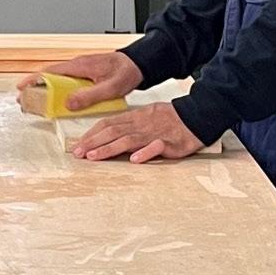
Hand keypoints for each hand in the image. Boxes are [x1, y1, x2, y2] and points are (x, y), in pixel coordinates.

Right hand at [17, 52, 143, 110]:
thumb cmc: (126, 72)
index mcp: (79, 66)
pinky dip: (58, 88)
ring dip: (46, 88)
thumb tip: (68, 103)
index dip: (33, 79)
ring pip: (57, 78)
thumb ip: (89, 96)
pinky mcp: (85, 73)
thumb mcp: (110, 88)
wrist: (139, 64)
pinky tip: (58, 98)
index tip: (21, 87)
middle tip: (25, 99)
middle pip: (49, 75)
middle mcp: (77, 65)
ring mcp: (80, 68)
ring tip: (38, 101)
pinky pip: (67, 81)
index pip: (49, 71)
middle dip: (35, 86)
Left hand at [70, 102, 205, 162]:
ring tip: (94, 157)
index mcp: (135, 117)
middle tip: (78, 153)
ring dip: (110, 149)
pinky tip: (134, 159)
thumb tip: (106, 132)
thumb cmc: (169, 118)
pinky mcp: (171, 143)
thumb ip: (127, 124)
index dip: (92, 134)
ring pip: (129, 140)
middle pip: (113, 132)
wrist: (197, 115)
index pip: (108, 123)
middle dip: (93, 143)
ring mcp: (155, 134)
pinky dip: (145, 153)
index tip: (78, 144)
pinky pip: (157, 147)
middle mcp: (141, 125)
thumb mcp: (145, 116)